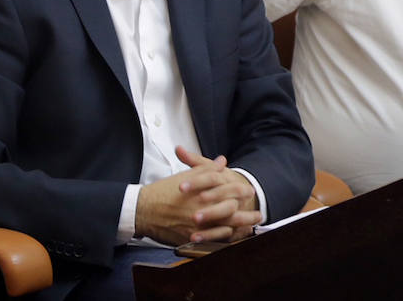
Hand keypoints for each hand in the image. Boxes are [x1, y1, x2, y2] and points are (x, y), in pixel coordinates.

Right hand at [134, 145, 260, 245]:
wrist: (143, 210)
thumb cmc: (164, 192)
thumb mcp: (186, 176)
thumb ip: (206, 169)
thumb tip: (222, 161)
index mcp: (202, 192)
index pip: (227, 190)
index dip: (240, 191)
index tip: (249, 191)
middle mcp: (202, 209)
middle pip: (230, 210)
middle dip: (246, 213)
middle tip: (259, 214)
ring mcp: (197, 225)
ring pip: (224, 227)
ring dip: (240, 227)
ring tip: (251, 228)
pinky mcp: (190, 238)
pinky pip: (212, 240)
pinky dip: (224, 239)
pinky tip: (232, 238)